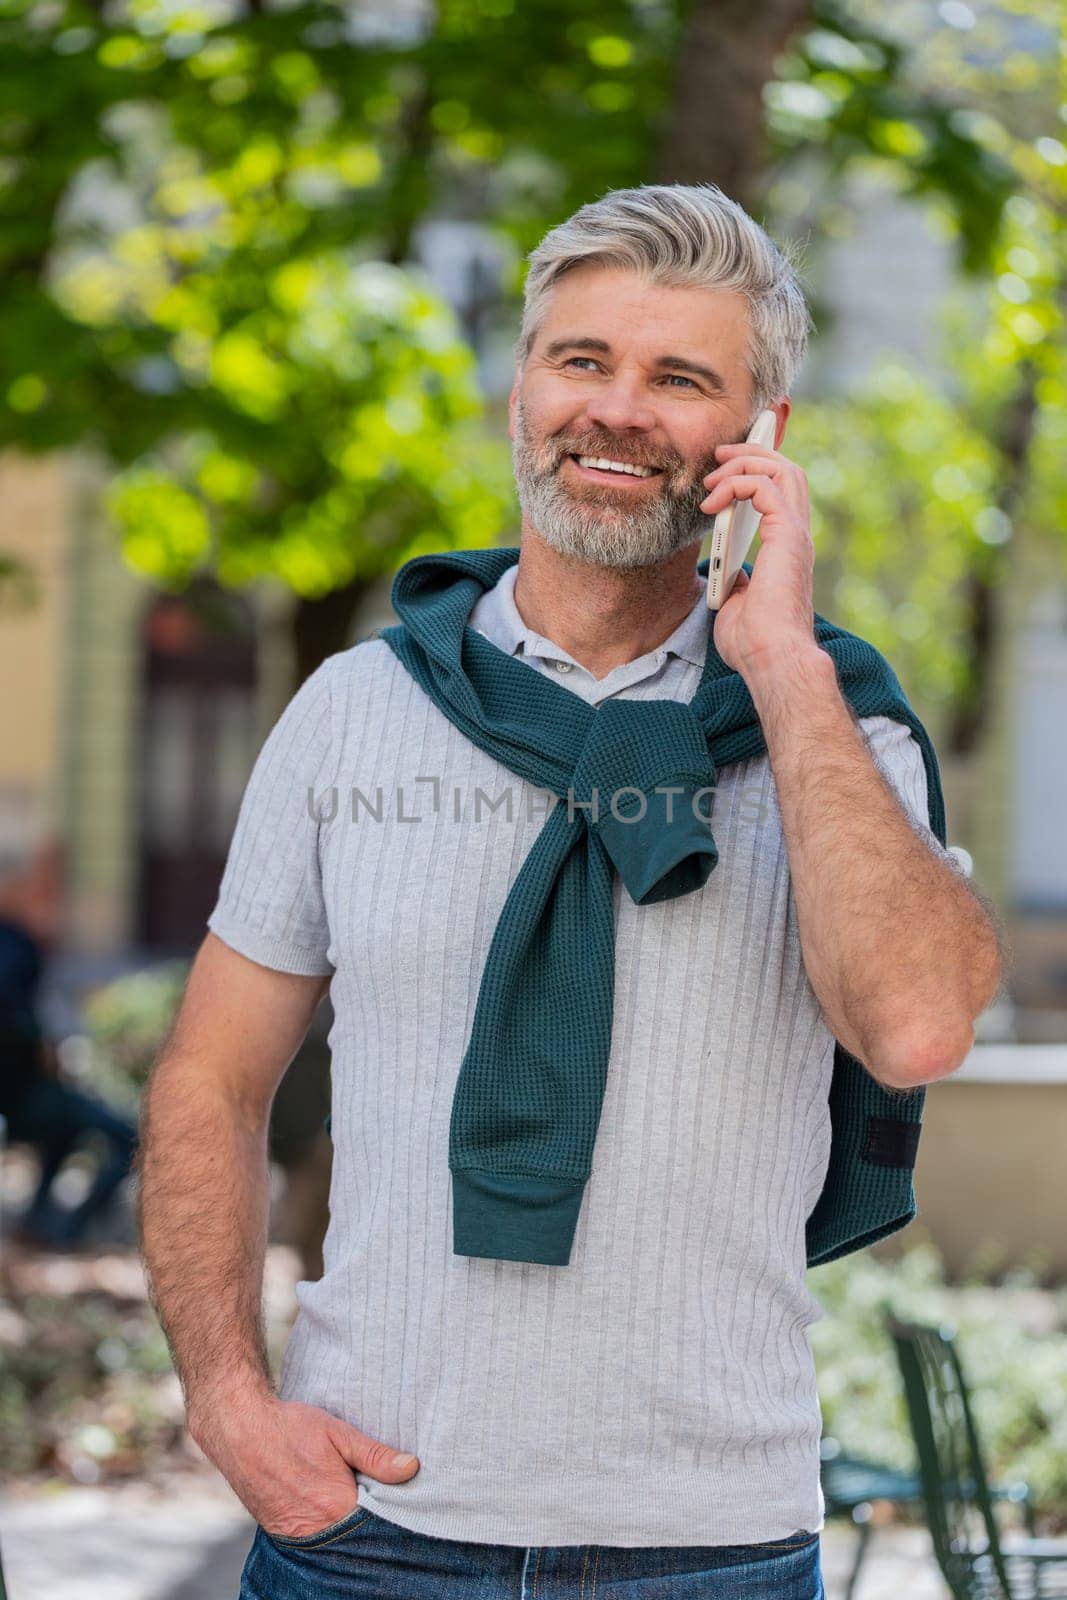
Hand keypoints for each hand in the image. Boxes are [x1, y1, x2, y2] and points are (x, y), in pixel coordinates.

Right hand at [188, 1391, 419, 1540]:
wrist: (238, 1429)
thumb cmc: (290, 1427)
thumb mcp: (338, 1433)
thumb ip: (375, 1455)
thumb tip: (412, 1468)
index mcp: (336, 1507)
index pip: (378, 1523)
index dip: (390, 1510)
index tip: (400, 1497)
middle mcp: (316, 1530)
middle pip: (356, 1535)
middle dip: (369, 1520)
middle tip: (373, 1495)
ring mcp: (295, 1536)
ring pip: (334, 1539)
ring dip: (346, 1525)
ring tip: (349, 1497)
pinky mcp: (280, 1534)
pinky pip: (312, 1538)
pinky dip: (324, 1527)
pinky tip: (328, 1507)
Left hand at [701, 441, 816, 679]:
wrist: (771, 660)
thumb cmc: (754, 644)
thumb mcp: (739, 603)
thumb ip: (739, 582)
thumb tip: (732, 575)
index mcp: (787, 549)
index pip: (781, 493)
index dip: (757, 471)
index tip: (722, 471)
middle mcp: (797, 536)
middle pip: (787, 470)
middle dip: (752, 453)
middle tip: (718, 457)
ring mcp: (795, 534)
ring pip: (781, 469)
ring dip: (744, 462)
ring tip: (712, 476)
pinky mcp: (786, 535)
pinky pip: (764, 486)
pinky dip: (736, 483)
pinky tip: (712, 502)